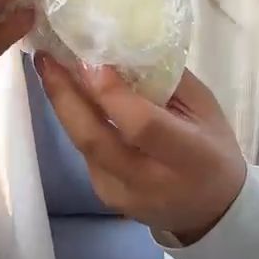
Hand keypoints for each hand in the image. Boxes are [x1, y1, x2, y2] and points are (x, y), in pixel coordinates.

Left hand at [36, 55, 247, 244]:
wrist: (211, 210)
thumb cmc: (212, 150)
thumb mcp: (205, 110)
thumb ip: (165, 81)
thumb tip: (120, 48)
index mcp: (188, 157)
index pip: (141, 125)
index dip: (111, 92)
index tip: (89, 58)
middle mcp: (150, 180)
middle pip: (94, 138)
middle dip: (64, 95)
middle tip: (46, 59)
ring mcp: (123, 194)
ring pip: (82, 145)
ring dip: (63, 105)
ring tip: (50, 69)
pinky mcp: (106, 197)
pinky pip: (86, 154)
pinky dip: (78, 123)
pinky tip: (73, 99)